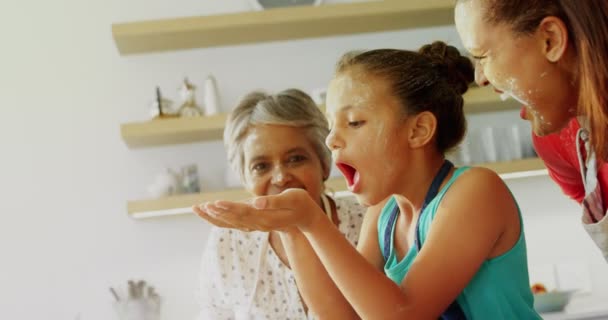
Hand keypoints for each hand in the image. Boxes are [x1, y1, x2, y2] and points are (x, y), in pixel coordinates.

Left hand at [192, 188, 323, 232]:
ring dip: (212, 217)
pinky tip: (208, 213)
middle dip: (215, 213)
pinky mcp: (252, 223)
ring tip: (196, 209)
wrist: (304, 218)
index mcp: (266, 217)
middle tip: (199, 207)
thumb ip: (274, 202)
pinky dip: (219, 219)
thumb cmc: (300, 204)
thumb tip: (256, 202)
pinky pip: (232, 223)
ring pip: (229, 223)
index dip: (228, 208)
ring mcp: (254, 225)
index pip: (244, 213)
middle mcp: (258, 224)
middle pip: (232, 220)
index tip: (215, 203)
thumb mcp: (292, 199)